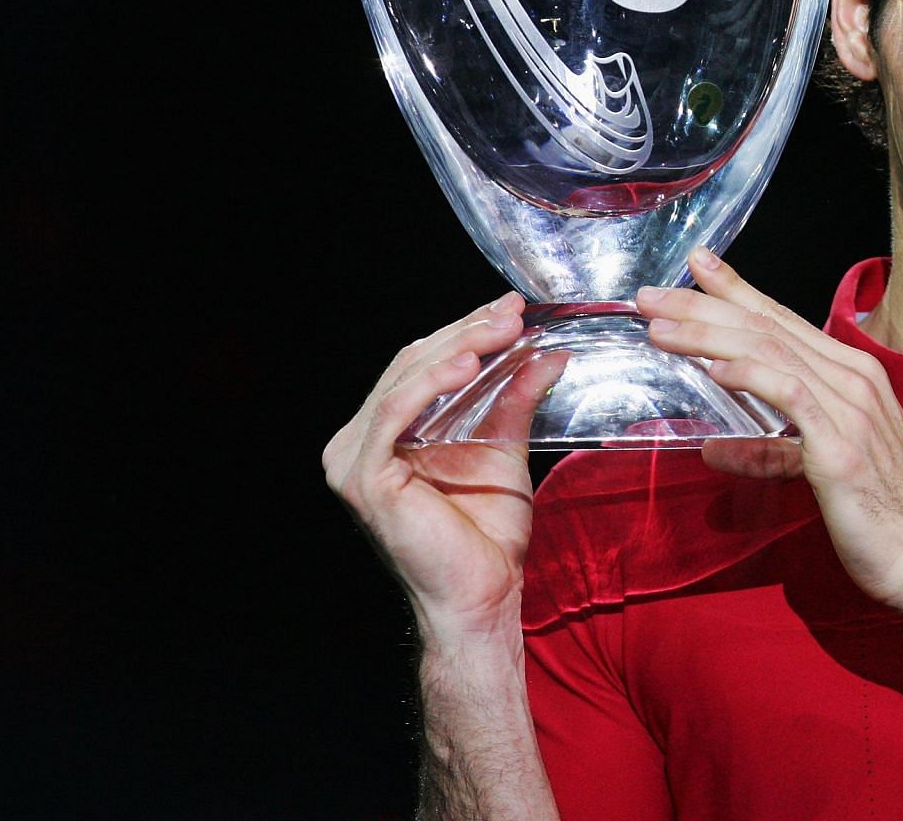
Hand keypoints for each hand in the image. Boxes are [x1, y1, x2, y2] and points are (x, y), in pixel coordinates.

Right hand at [322, 292, 567, 640]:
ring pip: (405, 381)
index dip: (466, 331)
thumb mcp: (504, 447)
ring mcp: (353, 460)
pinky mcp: (363, 478)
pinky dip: (430, 384)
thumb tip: (550, 351)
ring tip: (500, 329)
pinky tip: (467, 365)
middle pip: (412, 365)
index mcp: (385, 432)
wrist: (482, 594)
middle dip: (467, 332)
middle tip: (512, 311)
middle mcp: (357, 441)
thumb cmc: (487, 533)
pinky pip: (394, 414)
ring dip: (456, 349)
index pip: (422, 364)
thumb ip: (516, 398)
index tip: (512, 308)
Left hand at [637, 250, 902, 622]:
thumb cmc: (881, 516)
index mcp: (852, 375)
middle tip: (650, 295)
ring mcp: (851, 410)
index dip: (735, 289)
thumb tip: (714, 448)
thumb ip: (771, 451)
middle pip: (767, 327)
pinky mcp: (842, 448)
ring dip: (709, 335)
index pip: (782, 321)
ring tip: (660, 328)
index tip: (695, 265)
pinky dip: (752, 377)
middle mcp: (854, 380)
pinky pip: (793, 396)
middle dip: (704, 305)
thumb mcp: (820, 468)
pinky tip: (716, 371)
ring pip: (772, 352)